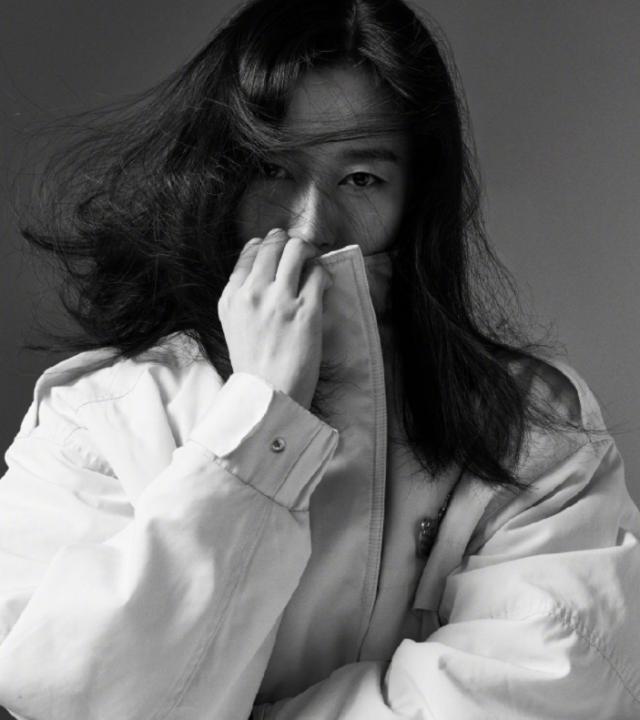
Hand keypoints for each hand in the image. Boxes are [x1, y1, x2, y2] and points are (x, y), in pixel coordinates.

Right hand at [218, 228, 332, 409]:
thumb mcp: (233, 325)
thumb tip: (263, 269)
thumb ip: (242, 296)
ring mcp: (280, 300)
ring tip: (312, 263)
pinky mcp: (306, 309)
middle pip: (273, 245)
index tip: (278, 251)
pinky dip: (323, 273)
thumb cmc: (254, 365)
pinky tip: (323, 285)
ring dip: (308, 252)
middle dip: (289, 243)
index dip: (267, 245)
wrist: (268, 395)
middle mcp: (253, 293)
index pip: (249, 252)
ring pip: (297, 250)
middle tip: (300, 251)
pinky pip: (318, 273)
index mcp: (232, 297)